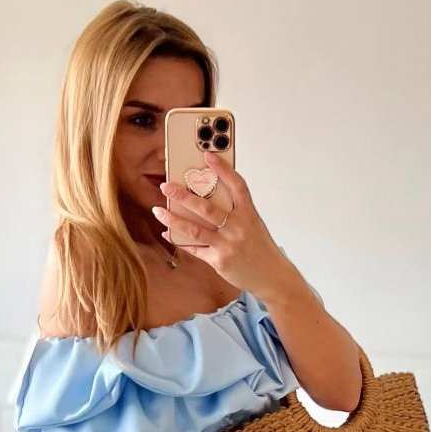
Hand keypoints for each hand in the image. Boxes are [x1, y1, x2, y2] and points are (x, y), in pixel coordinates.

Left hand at [152, 149, 290, 297]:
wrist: (272, 276)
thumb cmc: (260, 248)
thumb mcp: (253, 225)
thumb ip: (234, 212)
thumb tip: (206, 199)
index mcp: (248, 214)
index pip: (236, 186)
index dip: (223, 169)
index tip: (208, 155)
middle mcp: (238, 228)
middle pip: (207, 208)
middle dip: (183, 196)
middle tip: (166, 186)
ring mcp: (227, 245)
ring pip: (195, 229)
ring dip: (173, 219)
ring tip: (158, 211)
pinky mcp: (219, 261)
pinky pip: (195, 249)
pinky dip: (179, 240)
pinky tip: (167, 232)